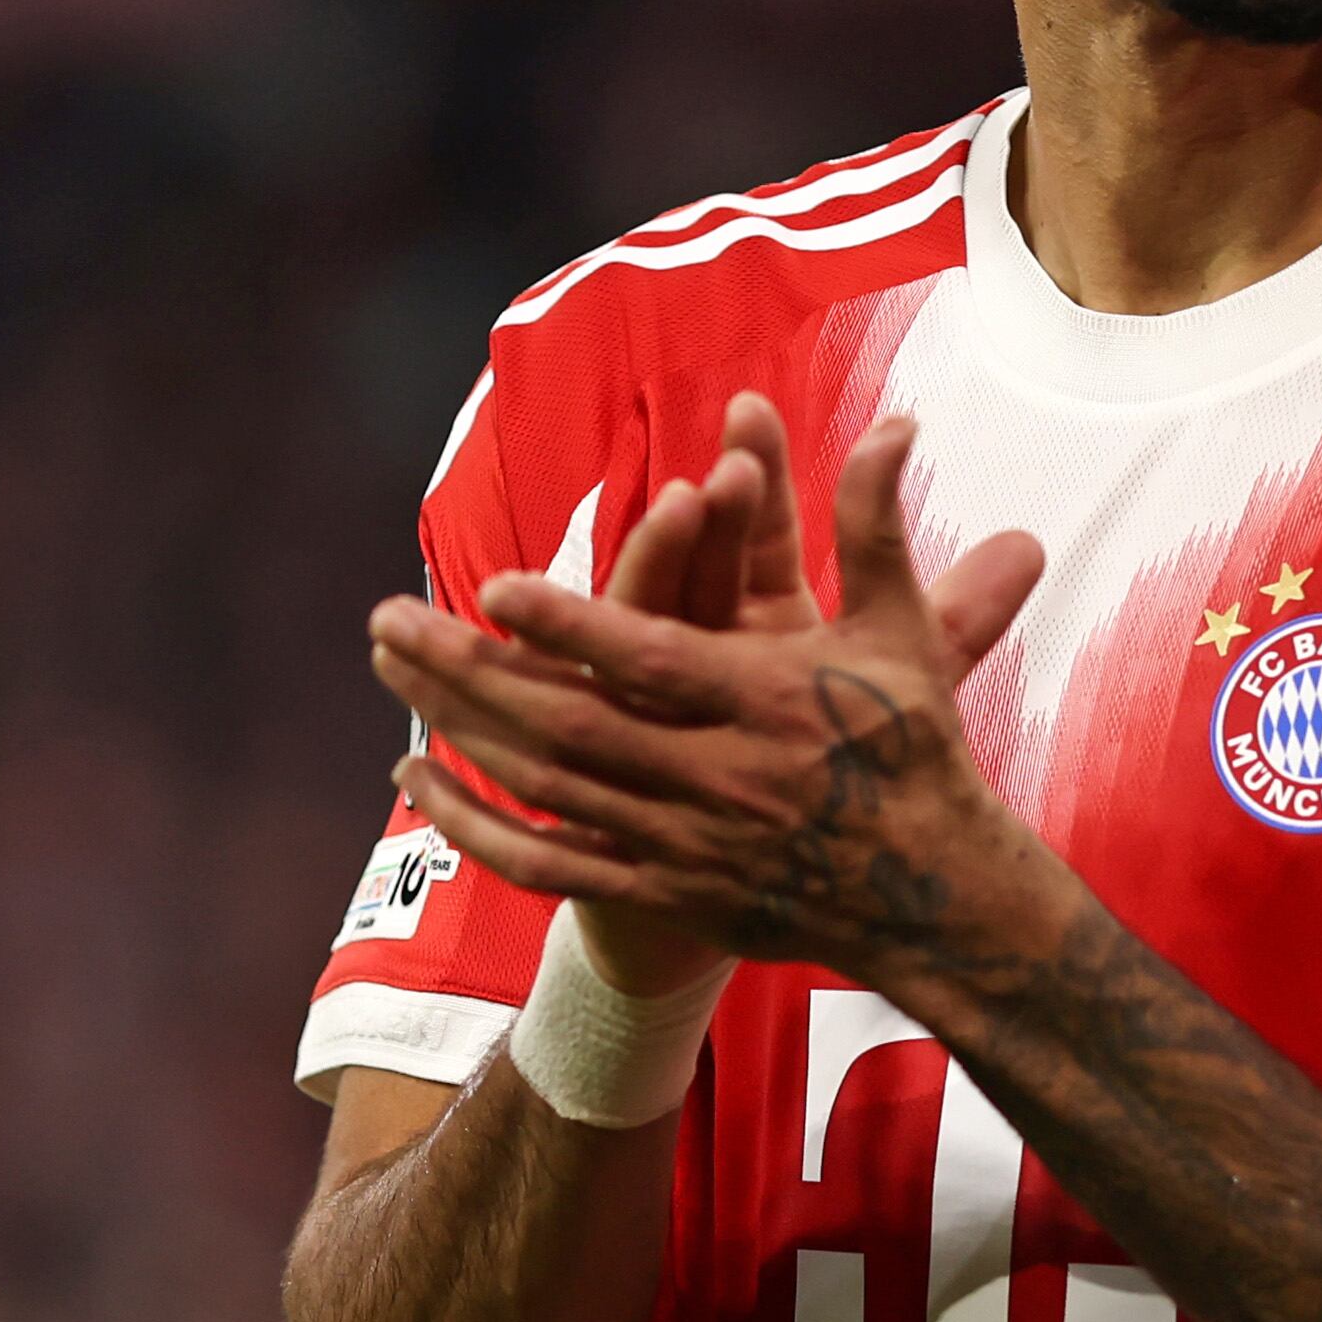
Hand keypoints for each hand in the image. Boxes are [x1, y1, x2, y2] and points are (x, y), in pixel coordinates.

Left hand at [369, 419, 1062, 989]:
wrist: (932, 895)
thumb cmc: (913, 749)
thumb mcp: (902, 635)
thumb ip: (877, 528)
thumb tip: (895, 425)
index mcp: (771, 702)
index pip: (656, 659)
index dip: (574, 626)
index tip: (496, 585)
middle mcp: (718, 776)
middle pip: (572, 722)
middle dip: (471, 670)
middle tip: (390, 619)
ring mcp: (681, 842)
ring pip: (546, 786)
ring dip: (458, 727)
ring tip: (393, 670)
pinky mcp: (661, 891)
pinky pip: (545, 863)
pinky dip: (474, 824)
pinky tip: (417, 778)